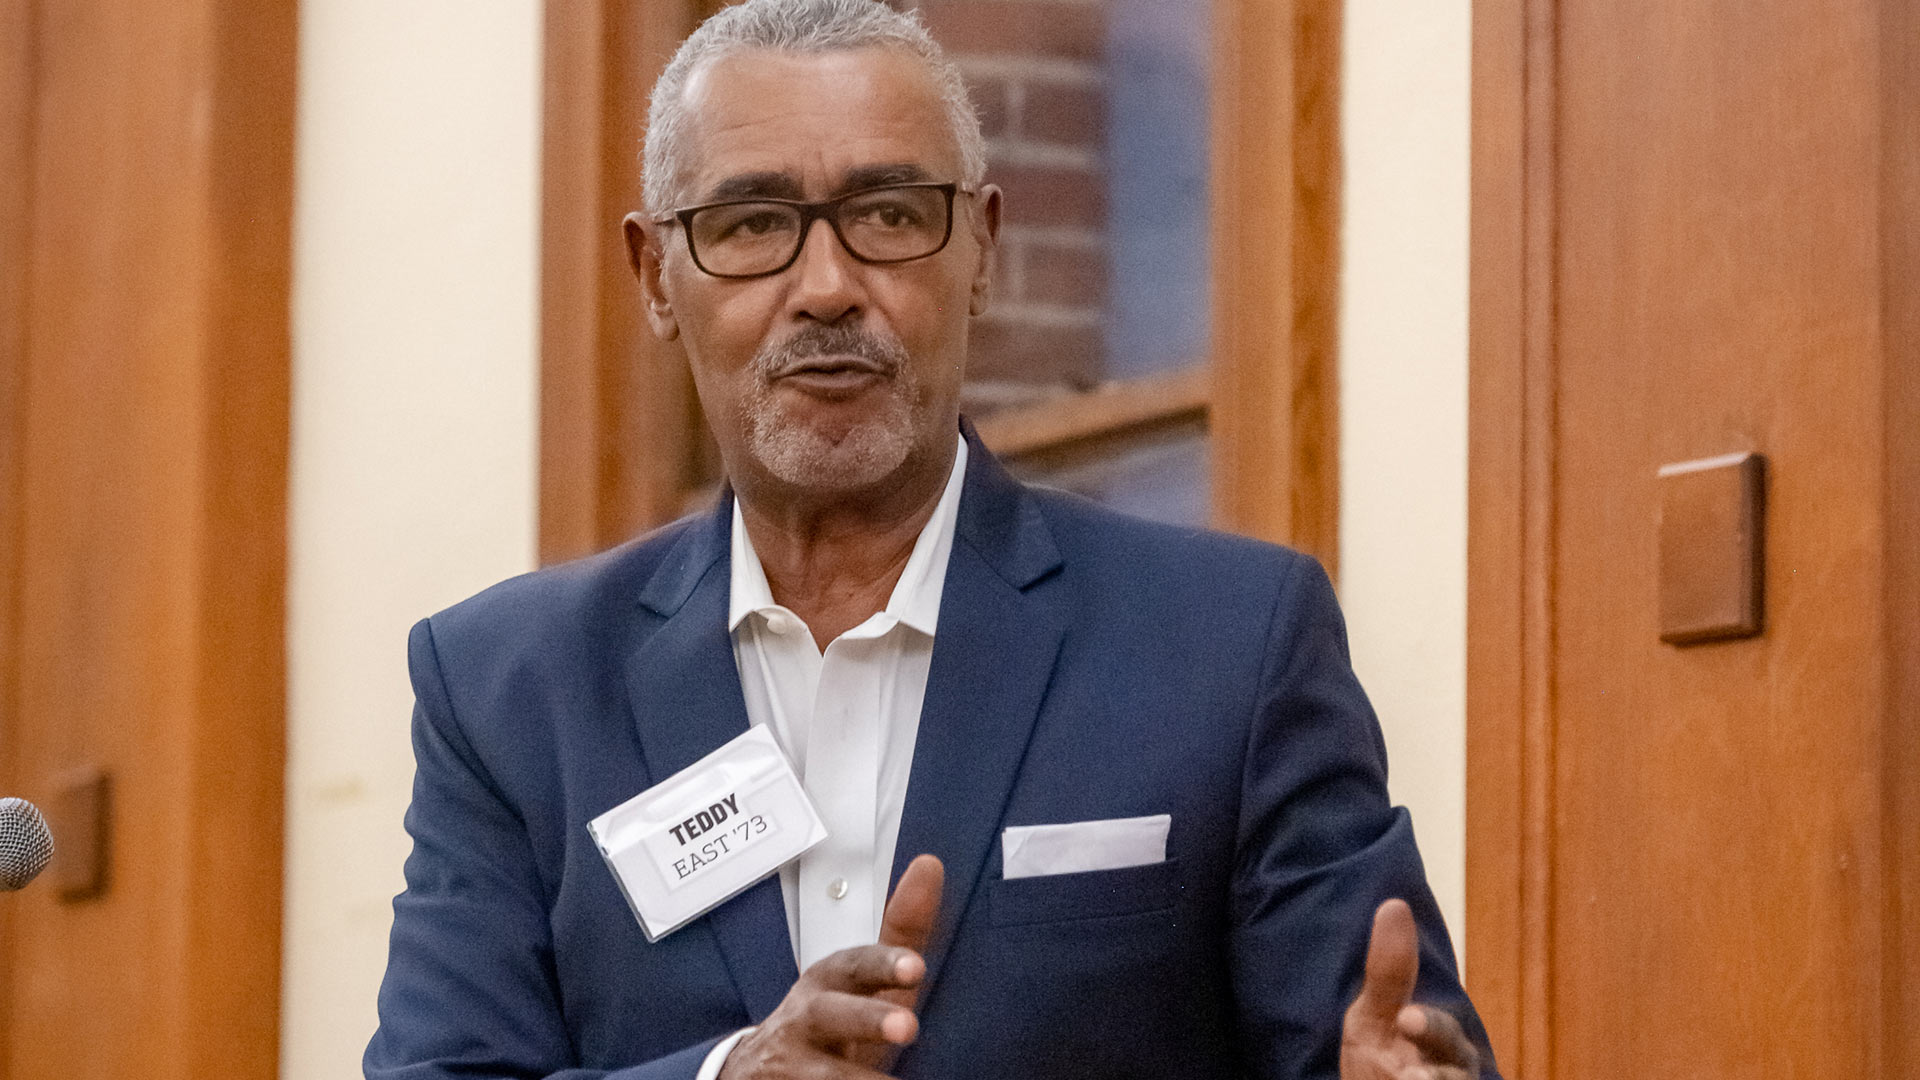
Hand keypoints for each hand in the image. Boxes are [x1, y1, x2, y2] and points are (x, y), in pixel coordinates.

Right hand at [721, 855, 943, 1078]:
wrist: (760, 1070)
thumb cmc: (831, 1017)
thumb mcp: (863, 978)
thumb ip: (900, 930)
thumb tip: (930, 864)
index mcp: (828, 980)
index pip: (856, 965)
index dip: (884, 964)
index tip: (916, 967)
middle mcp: (806, 1018)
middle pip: (833, 1015)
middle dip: (868, 1019)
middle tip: (908, 1027)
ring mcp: (790, 1063)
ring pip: (823, 1071)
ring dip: (856, 1077)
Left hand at [1340, 899, 1481, 1079]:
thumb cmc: (1377, 1064)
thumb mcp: (1371, 1021)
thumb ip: (1388, 973)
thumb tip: (1394, 905)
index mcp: (1442, 1045)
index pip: (1441, 1033)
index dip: (1428, 1026)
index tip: (1406, 1019)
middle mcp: (1455, 1075)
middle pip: (1455, 1073)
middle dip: (1436, 1074)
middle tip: (1410, 1077)